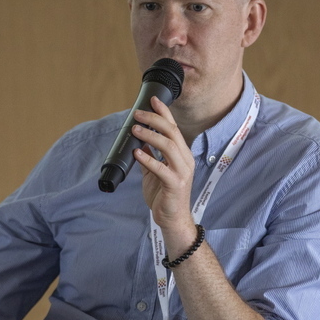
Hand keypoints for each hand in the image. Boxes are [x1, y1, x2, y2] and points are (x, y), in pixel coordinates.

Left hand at [131, 97, 197, 252]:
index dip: (164, 113)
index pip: (173, 128)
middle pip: (172, 132)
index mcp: (181, 154)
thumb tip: (140, 139)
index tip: (152, 100)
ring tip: (135, 130)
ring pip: (168, 146)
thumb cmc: (164, 195)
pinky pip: (161, 168)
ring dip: (150, 135)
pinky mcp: (175, 184)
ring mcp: (182, 171)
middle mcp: (185, 159)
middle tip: (137, 114)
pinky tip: (137, 153)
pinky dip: (148, 159)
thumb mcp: (155, 171)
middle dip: (154, 120)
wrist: (172, 218)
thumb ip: (150, 155)